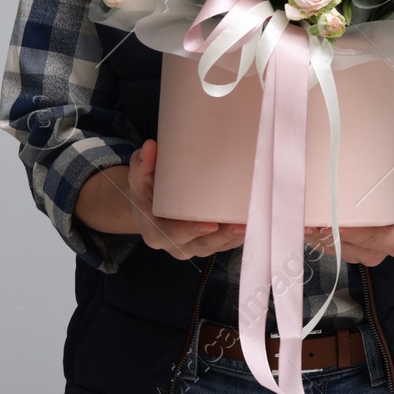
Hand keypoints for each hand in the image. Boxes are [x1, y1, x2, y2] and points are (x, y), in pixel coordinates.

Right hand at [128, 139, 246, 260]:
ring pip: (217, 247)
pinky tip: (254, 224)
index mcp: (156, 232)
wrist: (151, 208)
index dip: (191, 231)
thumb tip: (151, 146)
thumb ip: (142, 165)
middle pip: (202, 244)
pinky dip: (240, 237)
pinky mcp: (209, 244)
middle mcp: (176, 245)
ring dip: (236, 237)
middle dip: (223, 237)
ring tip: (253, 224)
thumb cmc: (148, 192)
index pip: (173, 235)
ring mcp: (194, 247)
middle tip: (240, 224)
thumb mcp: (139, 179)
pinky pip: (226, 245)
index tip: (211, 225)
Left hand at [306, 145, 393, 266]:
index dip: (351, 232)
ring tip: (303, 219)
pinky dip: (316, 238)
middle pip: (347, 245)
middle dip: (327, 232)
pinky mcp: (348, 253)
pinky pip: (329, 249)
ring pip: (334, 249)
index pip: (370, 238)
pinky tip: (305, 225)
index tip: (334, 222)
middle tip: (310, 217)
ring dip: (317, 236)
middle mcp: (377, 252)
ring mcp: (361, 255)